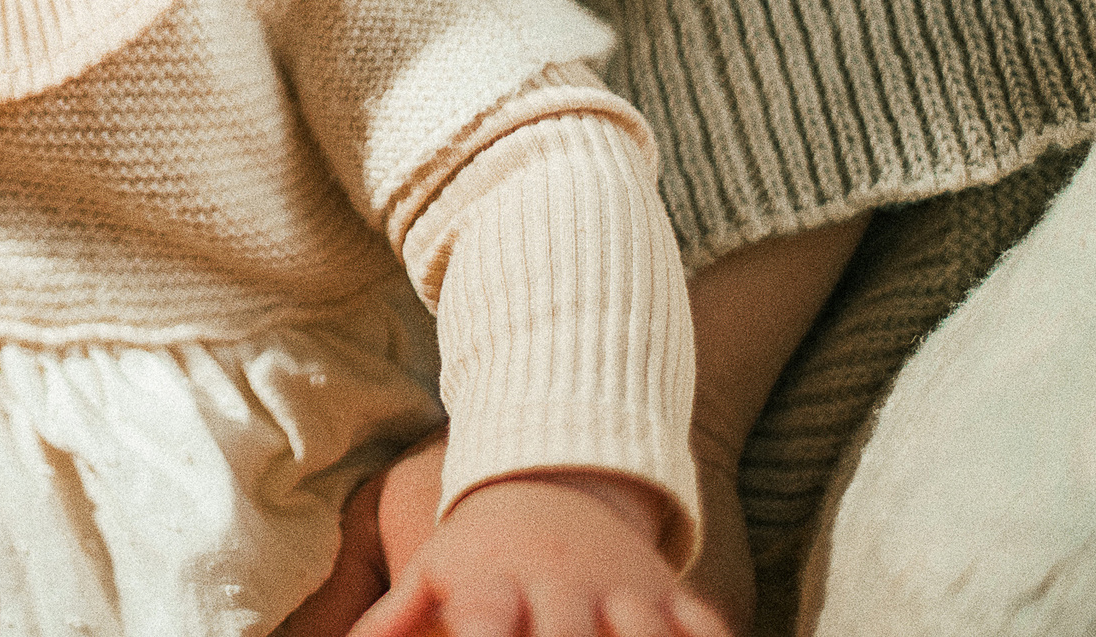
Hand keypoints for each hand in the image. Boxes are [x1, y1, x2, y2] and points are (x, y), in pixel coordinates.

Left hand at [350, 472, 726, 636]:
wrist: (551, 475)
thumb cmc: (478, 545)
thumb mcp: (434, 570)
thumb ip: (394, 616)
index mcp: (494, 587)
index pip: (485, 624)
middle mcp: (557, 587)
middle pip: (569, 635)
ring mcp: (617, 588)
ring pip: (642, 629)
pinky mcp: (664, 591)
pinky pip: (700, 622)